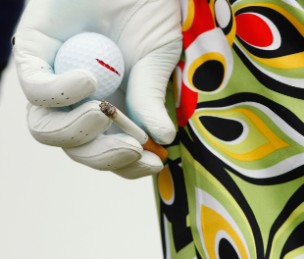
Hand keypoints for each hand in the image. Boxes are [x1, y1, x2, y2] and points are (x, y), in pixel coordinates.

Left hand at [13, 0, 181, 178]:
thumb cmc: (149, 12)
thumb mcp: (158, 59)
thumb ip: (152, 98)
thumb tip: (163, 139)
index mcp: (115, 107)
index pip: (112, 149)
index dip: (128, 164)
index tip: (153, 161)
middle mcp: (82, 100)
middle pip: (77, 147)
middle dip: (103, 156)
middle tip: (130, 147)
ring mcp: (55, 81)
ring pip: (46, 130)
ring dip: (77, 132)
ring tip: (103, 112)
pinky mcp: (33, 55)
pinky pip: (36, 91)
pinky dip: (60, 94)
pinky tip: (87, 81)